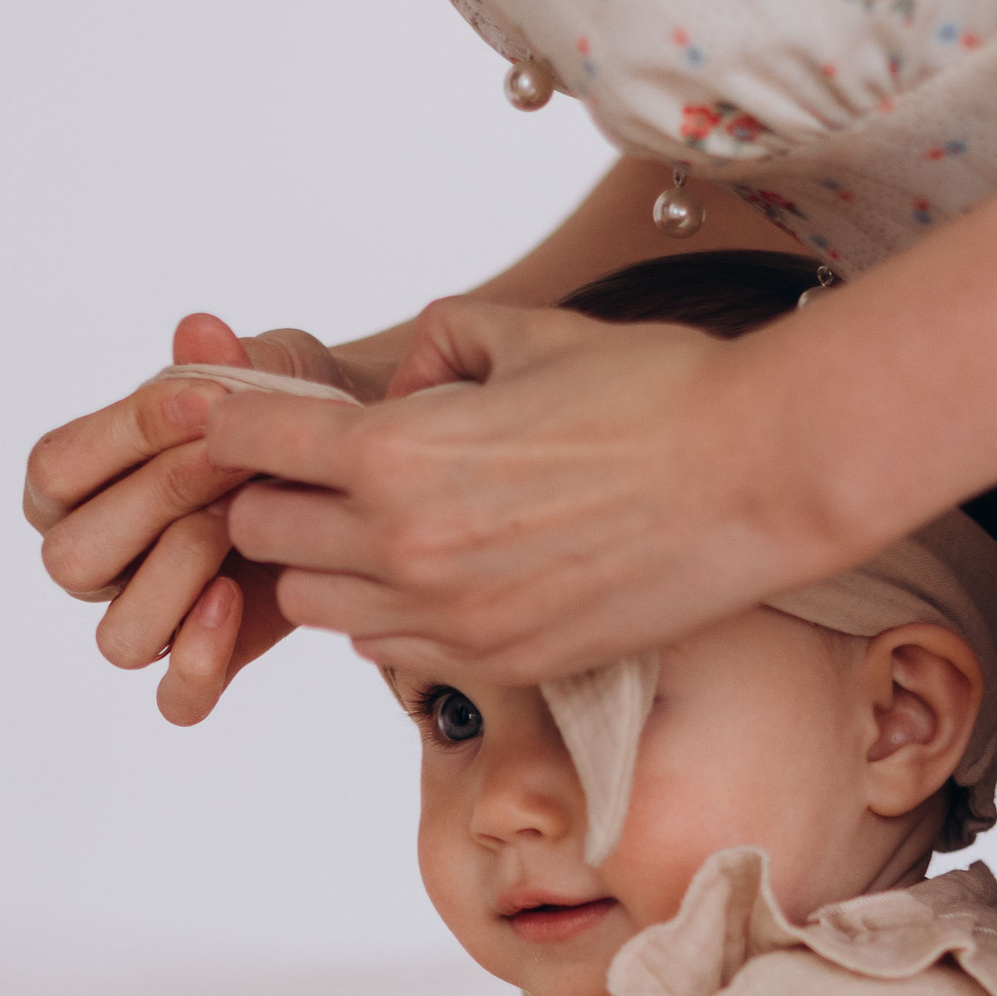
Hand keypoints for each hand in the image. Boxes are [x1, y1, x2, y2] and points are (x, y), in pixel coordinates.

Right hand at [23, 309, 382, 726]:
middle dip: (159, 502)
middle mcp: (96, 556)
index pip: (55, 471)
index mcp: (76, 482)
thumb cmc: (287, 414)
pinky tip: (237, 602)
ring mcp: (145, 614)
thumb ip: (229, 364)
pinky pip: (176, 698)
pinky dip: (200, 662)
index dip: (125, 436)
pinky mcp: (205, 659)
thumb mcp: (269, 375)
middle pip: (73, 560)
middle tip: (236, 461)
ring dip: (178, 578)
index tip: (208, 400)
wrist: (357, 469)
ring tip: (241, 528)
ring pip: (118, 636)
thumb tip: (200, 334)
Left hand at [203, 298, 835, 687]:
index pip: (248, 442)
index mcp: (397, 454)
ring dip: (325, 559)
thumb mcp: (528, 333)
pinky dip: (386, 607)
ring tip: (382, 521)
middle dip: (275, 492)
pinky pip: (386, 645)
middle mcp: (405, 547)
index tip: (251, 414)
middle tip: (318, 466)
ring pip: (312, 603)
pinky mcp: (496, 662)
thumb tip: (404, 384)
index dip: (238, 420)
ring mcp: (449, 618)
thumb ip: (439, 345)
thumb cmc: (655, 393)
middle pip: (260, 533)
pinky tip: (438, 567)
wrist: (758, 477)